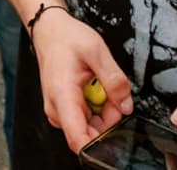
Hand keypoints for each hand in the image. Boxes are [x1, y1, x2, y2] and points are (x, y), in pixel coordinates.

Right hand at [30, 8, 132, 151]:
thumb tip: (126, 105)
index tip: (118, 136)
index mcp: (62, 96)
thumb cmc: (66, 38)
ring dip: (104, 111)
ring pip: (91, 126)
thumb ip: (114, 80)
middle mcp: (57, 108)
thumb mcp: (96, 50)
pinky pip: (87, 118)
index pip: (79, 140)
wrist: (49, 30)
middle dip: (109, 118)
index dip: (101, 146)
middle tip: (112, 92)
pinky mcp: (64, 109)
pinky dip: (97, 106)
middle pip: (92, 133)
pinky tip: (94, 87)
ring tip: (100, 84)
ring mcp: (60, 110)